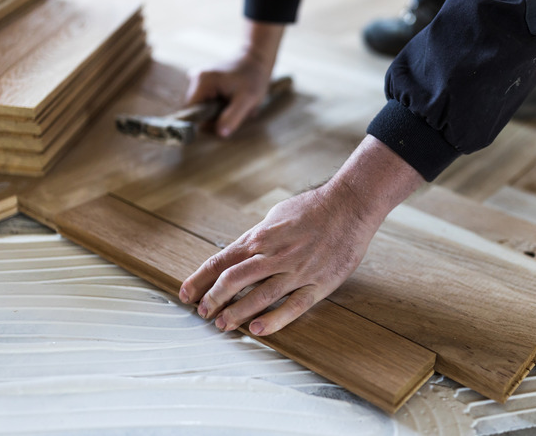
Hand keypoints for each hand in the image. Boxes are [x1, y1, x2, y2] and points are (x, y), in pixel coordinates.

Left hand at [180, 184, 376, 334]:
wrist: (350, 205)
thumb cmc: (313, 208)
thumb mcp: (277, 215)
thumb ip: (258, 236)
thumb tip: (240, 251)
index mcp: (261, 237)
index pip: (221, 261)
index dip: (200, 279)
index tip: (186, 294)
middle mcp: (274, 254)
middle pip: (234, 280)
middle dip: (213, 299)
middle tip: (203, 313)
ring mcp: (296, 270)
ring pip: (259, 297)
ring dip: (237, 313)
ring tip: (223, 325)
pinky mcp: (318, 284)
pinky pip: (293, 306)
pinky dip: (274, 320)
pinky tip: (258, 329)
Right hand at [185, 21, 284, 137]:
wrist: (257, 60)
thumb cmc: (254, 79)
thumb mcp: (247, 100)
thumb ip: (232, 117)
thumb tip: (219, 133)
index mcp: (202, 82)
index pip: (192, 112)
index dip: (206, 122)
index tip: (223, 122)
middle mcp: (195, 78)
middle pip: (197, 110)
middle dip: (214, 116)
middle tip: (234, 110)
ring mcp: (198, 78)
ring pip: (202, 106)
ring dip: (217, 110)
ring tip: (233, 103)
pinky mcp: (204, 81)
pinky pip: (206, 100)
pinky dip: (218, 104)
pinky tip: (230, 98)